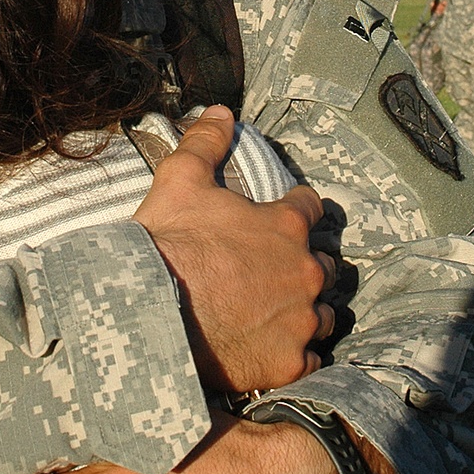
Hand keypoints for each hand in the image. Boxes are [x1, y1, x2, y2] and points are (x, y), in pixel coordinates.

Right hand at [133, 106, 334, 391]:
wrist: (149, 314)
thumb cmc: (167, 244)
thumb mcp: (180, 180)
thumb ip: (206, 142)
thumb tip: (222, 111)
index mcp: (286, 225)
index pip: (310, 207)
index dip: (294, 210)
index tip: (280, 217)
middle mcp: (305, 270)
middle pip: (323, 264)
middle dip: (302, 264)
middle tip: (269, 271)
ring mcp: (300, 319)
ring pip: (323, 313)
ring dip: (305, 310)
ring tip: (274, 312)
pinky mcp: (290, 362)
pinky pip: (310, 358)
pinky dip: (294, 353)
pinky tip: (269, 347)